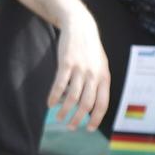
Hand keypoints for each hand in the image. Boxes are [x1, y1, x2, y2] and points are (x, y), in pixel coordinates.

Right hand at [47, 10, 110, 130]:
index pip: (102, 104)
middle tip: (70, 126)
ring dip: (64, 111)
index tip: (88, 128)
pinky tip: (50, 104)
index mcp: (104, 77)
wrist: (80, 26)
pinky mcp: (66, 63)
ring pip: (72, 97)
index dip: (95, 119)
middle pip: (86, 104)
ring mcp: (80, 69)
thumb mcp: (101, 65)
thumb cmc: (90, 48)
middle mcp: (93, 75)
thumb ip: (98, 83)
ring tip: (58, 117)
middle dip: (77, 119)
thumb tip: (91, 105)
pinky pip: (59, 85)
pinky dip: (54, 97)